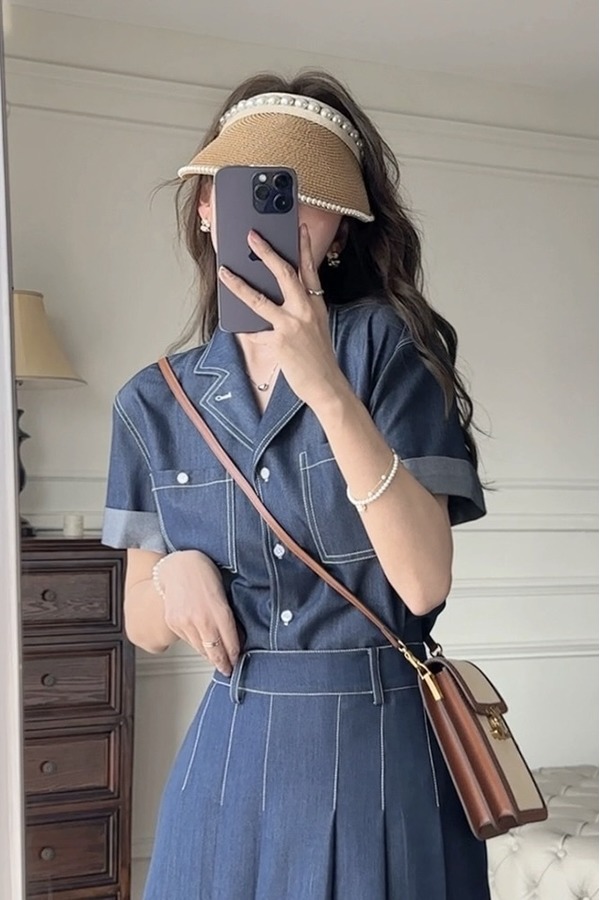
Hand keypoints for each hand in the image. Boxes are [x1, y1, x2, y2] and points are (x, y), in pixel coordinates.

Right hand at [157, 550, 239, 675]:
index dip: (234, 655)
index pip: (230, 641)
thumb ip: (228, 615)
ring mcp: (185, 622)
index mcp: (219, 609)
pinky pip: (188, 640)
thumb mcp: (223, 592)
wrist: (177, 565)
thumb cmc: (203, 573)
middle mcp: (201, 618)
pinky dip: (196, 644)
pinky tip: (202, 644)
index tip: (237, 662)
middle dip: (223, 664)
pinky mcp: (173, 623)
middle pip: (215, 651)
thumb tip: (236, 636)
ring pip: (200, 648)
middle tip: (228, 670)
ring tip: (217, 660)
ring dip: (209, 656)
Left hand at [218, 224, 348, 408]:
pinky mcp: (278, 343)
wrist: (327, 385)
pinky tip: (234, 323)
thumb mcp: (316, 327)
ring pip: (259, 299)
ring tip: (225, 272)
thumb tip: (275, 300)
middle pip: (284, 274)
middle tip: (252, 236)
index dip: (303, 247)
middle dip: (267, 252)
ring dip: (238, 284)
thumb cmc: (319, 358)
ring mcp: (291, 326)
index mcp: (316, 305)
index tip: (297, 227)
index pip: (310, 269)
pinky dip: (244, 328)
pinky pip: (255, 331)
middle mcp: (305, 311)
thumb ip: (300, 311)